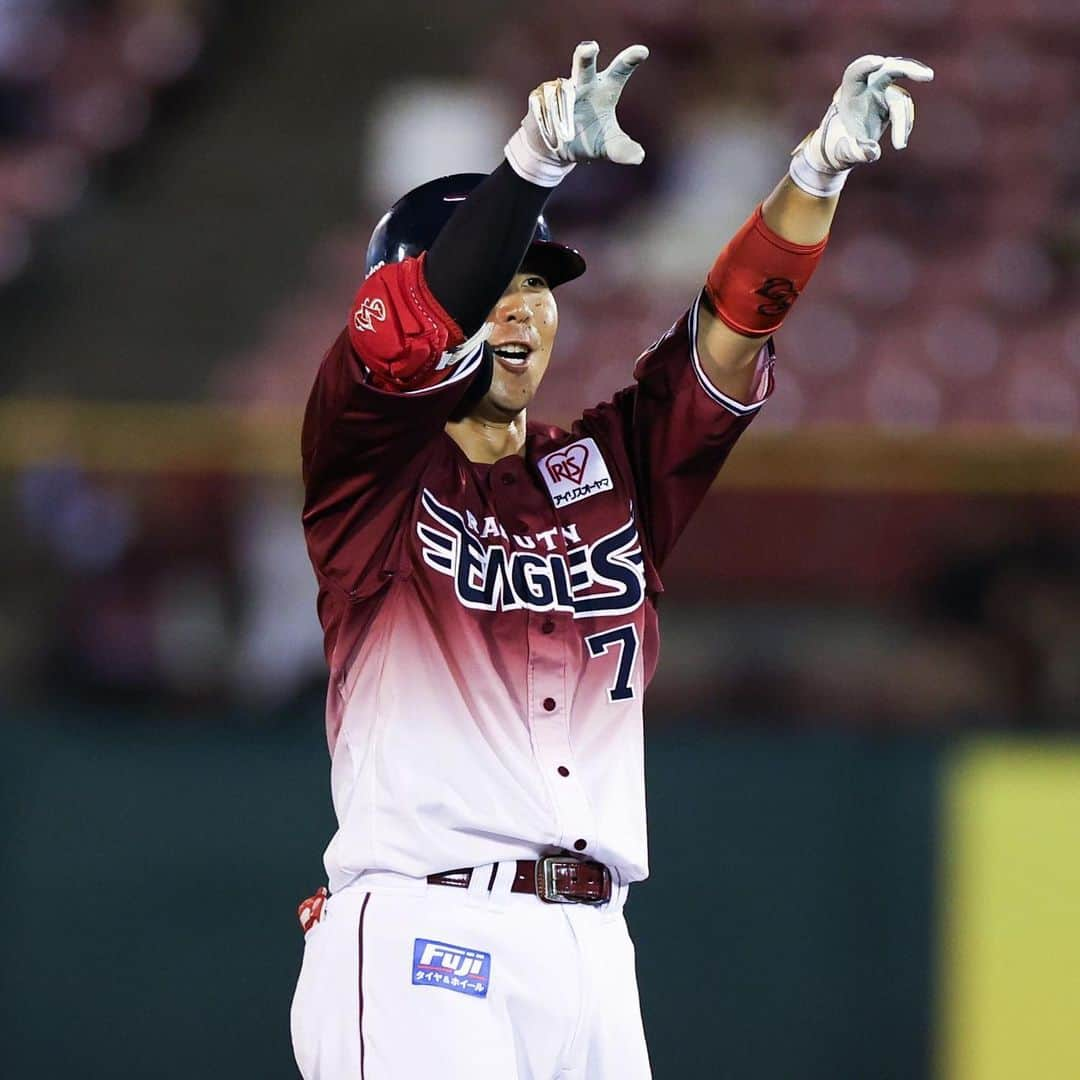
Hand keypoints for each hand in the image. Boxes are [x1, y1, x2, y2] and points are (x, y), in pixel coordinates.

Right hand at [505, 41, 648, 185]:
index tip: (642, 52)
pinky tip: (550, 130)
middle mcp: (583, 83)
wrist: (553, 151)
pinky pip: (544, 108)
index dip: (629, 61)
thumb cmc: (586, 142)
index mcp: (603, 90)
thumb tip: (639, 156)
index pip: (619, 73)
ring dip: (563, 118)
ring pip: (561, 98)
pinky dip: (549, 123)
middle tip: (591, 48)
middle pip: (585, 67)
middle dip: (585, 56)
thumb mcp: (607, 148)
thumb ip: (622, 150)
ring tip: (565, 135)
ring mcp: (559, 86)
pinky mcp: (539, 95)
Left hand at [806, 54, 934, 169]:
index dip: (866, 65)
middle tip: (928, 76)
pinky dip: (904, 125)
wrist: (839, 148)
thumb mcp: (841, 154)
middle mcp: (867, 88)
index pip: (855, 72)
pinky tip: (899, 142)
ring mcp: (881, 92)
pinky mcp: (891, 102)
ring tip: (899, 146)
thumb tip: (873, 153)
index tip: (879, 62)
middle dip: (909, 70)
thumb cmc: (836, 148)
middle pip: (890, 69)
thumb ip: (854, 152)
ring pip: (900, 99)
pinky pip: (904, 110)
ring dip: (903, 122)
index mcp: (849, 93)